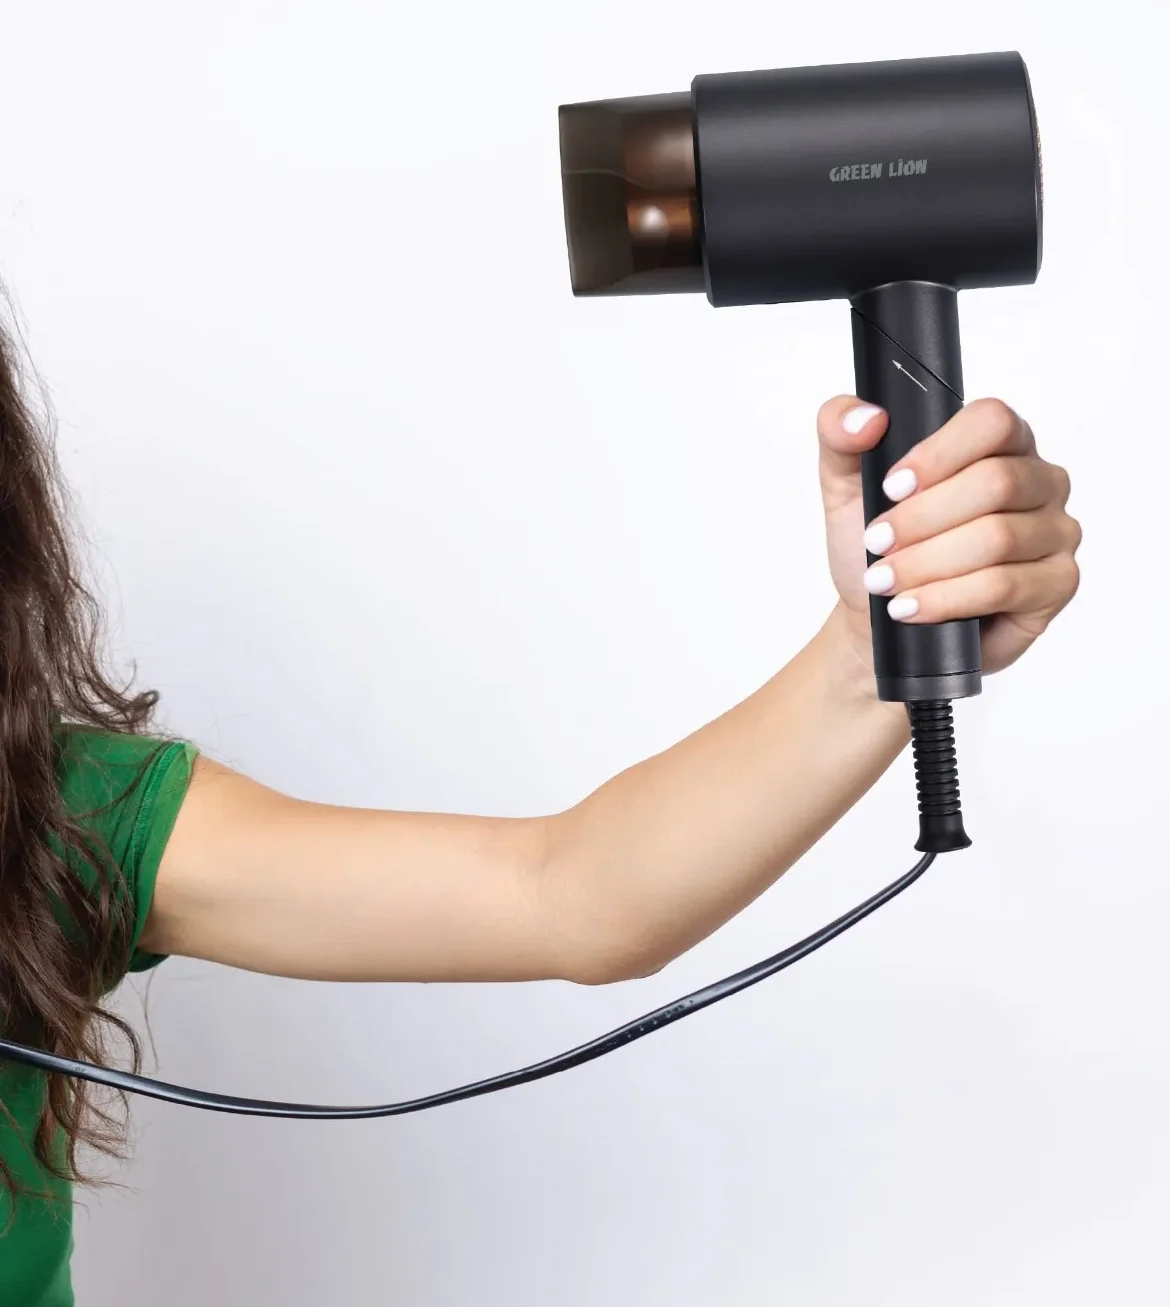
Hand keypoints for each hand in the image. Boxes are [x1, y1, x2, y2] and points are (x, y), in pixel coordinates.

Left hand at [817, 395, 1080, 684]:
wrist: (876, 616)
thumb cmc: (875, 547)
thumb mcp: (844, 484)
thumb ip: (840, 433)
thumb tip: (867, 417)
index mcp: (999, 442)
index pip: (991, 421)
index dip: (939, 454)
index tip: (891, 487)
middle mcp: (1038, 479)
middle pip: (996, 482)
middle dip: (922, 518)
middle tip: (876, 543)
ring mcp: (1055, 531)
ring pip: (998, 538)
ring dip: (927, 563)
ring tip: (884, 581)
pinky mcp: (1056, 583)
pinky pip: (1005, 585)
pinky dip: (947, 598)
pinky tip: (912, 607)